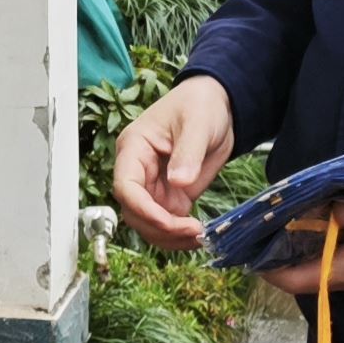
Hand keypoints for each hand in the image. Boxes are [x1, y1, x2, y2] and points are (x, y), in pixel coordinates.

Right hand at [113, 75, 236, 248]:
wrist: (217, 105)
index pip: (125, 186)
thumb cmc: (200, 104)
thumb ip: (188, 152)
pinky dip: (179, 235)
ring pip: (148, 224)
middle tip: (193, 231)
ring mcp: (154, 186)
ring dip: (169, 237)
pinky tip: (198, 236)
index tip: (169, 221)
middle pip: (134, 212)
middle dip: (160, 228)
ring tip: (198, 237)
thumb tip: (179, 182)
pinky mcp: (171, 196)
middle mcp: (138, 171)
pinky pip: (167, 224)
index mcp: (134, 148)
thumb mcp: (197, 123)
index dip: (143, 209)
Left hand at [255, 204, 343, 300]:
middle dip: (281, 257)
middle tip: (257, 229)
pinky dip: (323, 247)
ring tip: (278, 224)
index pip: (299, 280)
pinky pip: (342, 261)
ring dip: (302, 251)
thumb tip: (321, 213)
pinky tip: (316, 224)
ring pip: (324, 269)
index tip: (245, 249)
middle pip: (308, 277)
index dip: (268, 268)